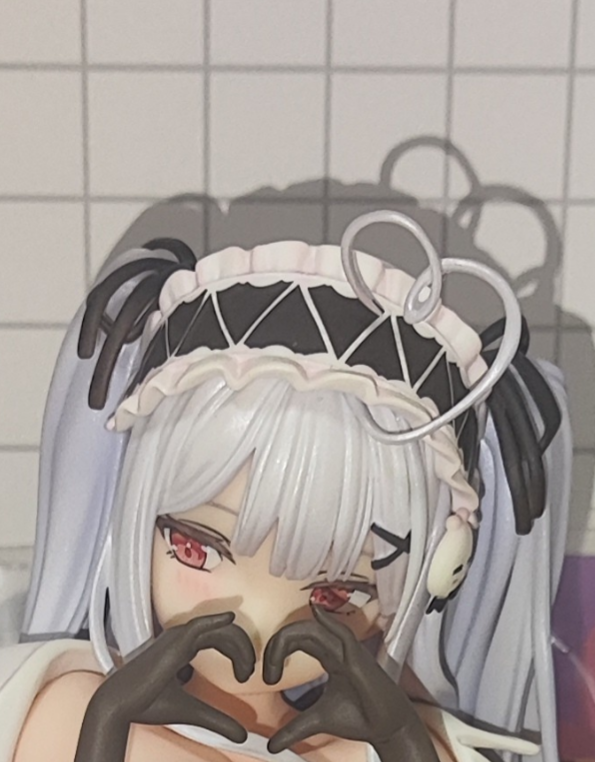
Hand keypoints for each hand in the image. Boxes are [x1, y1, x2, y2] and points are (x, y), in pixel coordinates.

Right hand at [75, 612, 255, 761]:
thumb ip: (218, 720)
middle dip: (242, 649)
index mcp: (185, 648)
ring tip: (246, 669)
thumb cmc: (149, 705)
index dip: (238, 654)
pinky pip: (200, 625)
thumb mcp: (192, 711)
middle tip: (249, 673)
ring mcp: (179, 636)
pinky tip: (230, 619)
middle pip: (224, 634)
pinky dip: (216, 620)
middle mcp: (183, 638)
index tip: (246, 676)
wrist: (121, 706)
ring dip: (238, 645)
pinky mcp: (175, 640)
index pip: (221, 641)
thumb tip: (244, 736)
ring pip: (219, 630)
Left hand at [263, 607, 438, 760]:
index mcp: (328, 657)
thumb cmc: (360, 718)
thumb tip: (272, 746)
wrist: (386, 729)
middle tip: (268, 672)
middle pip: (302, 631)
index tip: (268, 676)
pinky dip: (329, 621)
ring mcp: (348, 651)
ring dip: (290, 637)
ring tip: (275, 657)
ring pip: (315, 629)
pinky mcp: (358, 658)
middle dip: (278, 644)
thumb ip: (293, 729)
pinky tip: (316, 612)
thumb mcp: (317, 720)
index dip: (278, 650)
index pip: (298, 640)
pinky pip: (343, 633)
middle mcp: (336, 649)